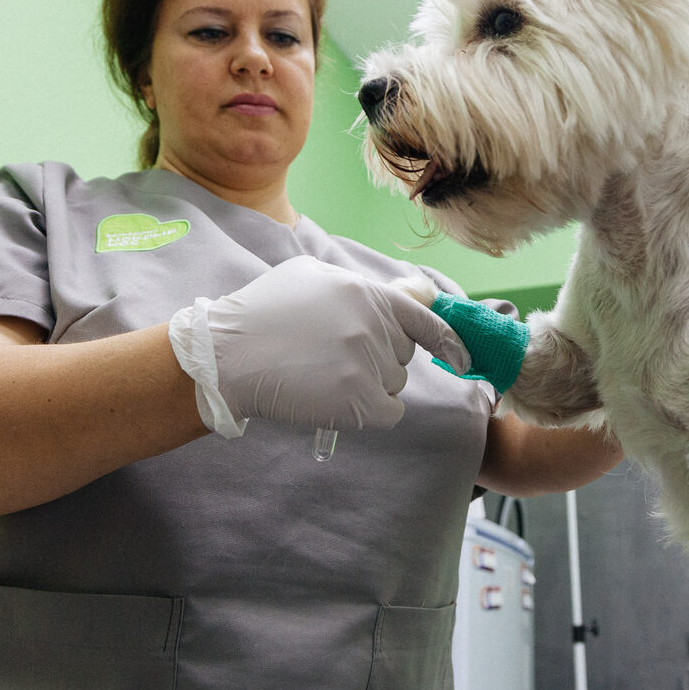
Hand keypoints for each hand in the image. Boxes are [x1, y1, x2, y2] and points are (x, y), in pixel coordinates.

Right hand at [169, 255, 469, 436]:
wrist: (226, 356)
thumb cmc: (262, 313)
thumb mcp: (311, 275)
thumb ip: (363, 285)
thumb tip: (414, 292)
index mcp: (367, 293)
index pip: (427, 318)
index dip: (449, 341)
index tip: (462, 357)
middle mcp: (375, 325)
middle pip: (403, 354)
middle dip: (380, 357)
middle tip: (332, 355)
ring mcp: (368, 364)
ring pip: (394, 383)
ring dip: (369, 385)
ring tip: (321, 374)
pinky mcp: (359, 400)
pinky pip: (388, 412)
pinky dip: (369, 413)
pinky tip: (335, 400)